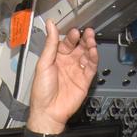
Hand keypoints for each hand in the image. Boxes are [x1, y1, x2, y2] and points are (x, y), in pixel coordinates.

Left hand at [26, 18, 97, 132]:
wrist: (49, 111)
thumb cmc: (42, 91)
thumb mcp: (44, 63)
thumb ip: (50, 43)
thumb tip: (50, 25)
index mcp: (56, 58)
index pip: (66, 43)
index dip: (71, 36)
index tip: (75, 30)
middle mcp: (67, 64)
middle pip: (79, 47)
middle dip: (83, 39)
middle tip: (87, 32)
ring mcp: (76, 72)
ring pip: (86, 55)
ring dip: (90, 46)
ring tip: (91, 39)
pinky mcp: (84, 80)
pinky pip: (91, 67)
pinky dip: (94, 58)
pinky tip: (93, 51)